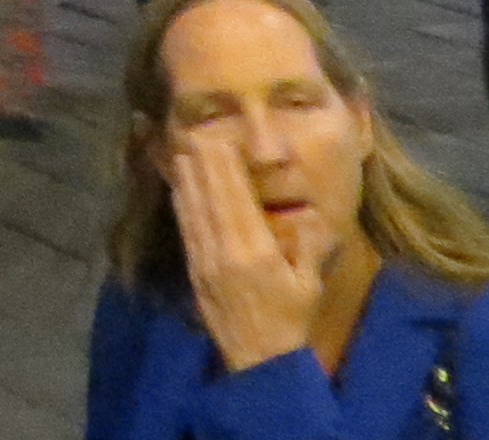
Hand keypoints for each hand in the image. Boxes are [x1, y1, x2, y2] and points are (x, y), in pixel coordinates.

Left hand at [167, 131, 326, 375]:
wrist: (260, 362)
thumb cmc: (291, 320)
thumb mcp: (308, 284)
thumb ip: (308, 247)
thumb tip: (311, 213)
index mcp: (256, 252)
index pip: (236, 197)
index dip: (224, 164)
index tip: (218, 135)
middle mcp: (224, 252)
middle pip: (208, 195)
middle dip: (200, 160)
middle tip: (194, 126)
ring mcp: (204, 261)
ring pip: (191, 207)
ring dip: (185, 174)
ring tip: (180, 143)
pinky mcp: (193, 270)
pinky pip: (185, 226)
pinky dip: (180, 199)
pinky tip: (178, 183)